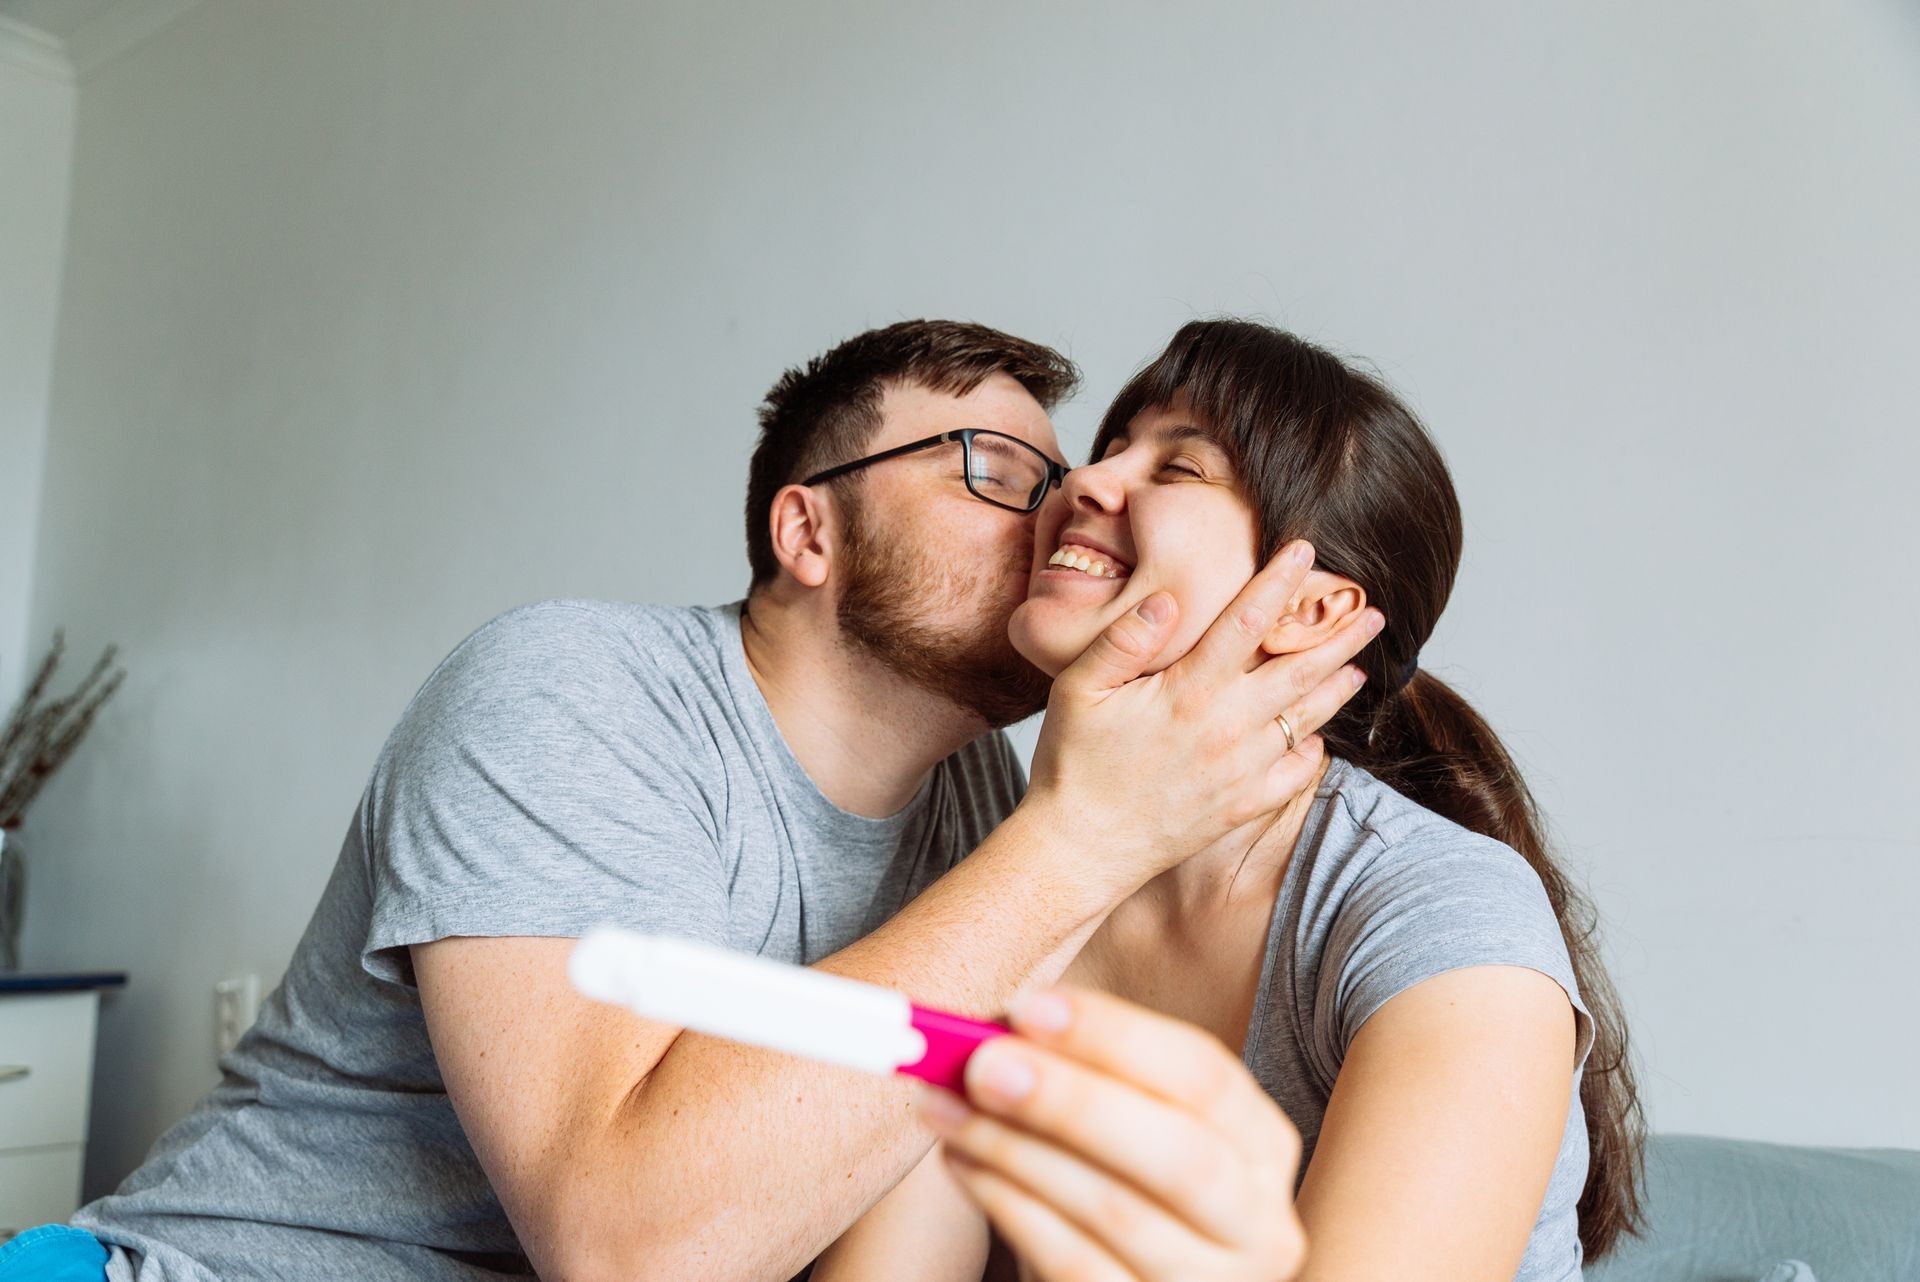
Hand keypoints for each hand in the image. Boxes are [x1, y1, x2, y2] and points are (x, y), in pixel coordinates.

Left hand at [916, 986, 1307, 1281]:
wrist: (1116, 1274)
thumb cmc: (1115, 1177)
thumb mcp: (1121, 1119)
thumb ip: (1079, 1068)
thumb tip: (998, 1025)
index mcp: (1262, 1146)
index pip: (1205, 1076)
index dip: (1116, 1037)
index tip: (1029, 1007)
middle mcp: (1258, 1224)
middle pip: (1180, 1154)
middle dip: (1073, 1101)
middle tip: (981, 1065)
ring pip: (1116, 1212)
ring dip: (1015, 1149)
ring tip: (947, 1107)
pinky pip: (1074, 1264)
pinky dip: (1008, 1205)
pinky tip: (963, 1162)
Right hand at [1025, 539, 1382, 898]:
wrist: (1080, 849)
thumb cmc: (1071, 764)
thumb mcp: (1077, 690)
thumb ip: (1123, 640)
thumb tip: (1168, 598)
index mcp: (1188, 691)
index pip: (1246, 622)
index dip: (1278, 581)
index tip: (1305, 551)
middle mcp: (1225, 728)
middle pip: (1298, 671)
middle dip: (1339, 638)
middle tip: (1373, 615)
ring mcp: (1239, 770)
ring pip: (1305, 721)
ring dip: (1336, 691)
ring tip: (1360, 669)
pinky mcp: (1240, 806)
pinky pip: (1293, 775)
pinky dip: (1312, 753)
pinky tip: (1317, 740)